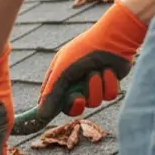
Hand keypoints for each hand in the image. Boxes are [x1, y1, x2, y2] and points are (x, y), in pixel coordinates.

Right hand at [36, 1, 148, 119]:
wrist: (113, 38)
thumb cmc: (83, 51)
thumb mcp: (62, 72)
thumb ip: (51, 94)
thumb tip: (41, 115)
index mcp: (61, 76)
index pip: (52, 99)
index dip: (53, 107)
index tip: (52, 114)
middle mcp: (76, 81)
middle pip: (74, 107)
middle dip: (77, 103)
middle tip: (79, 97)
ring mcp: (94, 84)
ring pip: (94, 103)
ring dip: (96, 88)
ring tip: (97, 71)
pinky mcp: (110, 84)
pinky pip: (109, 96)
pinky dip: (109, 84)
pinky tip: (109, 70)